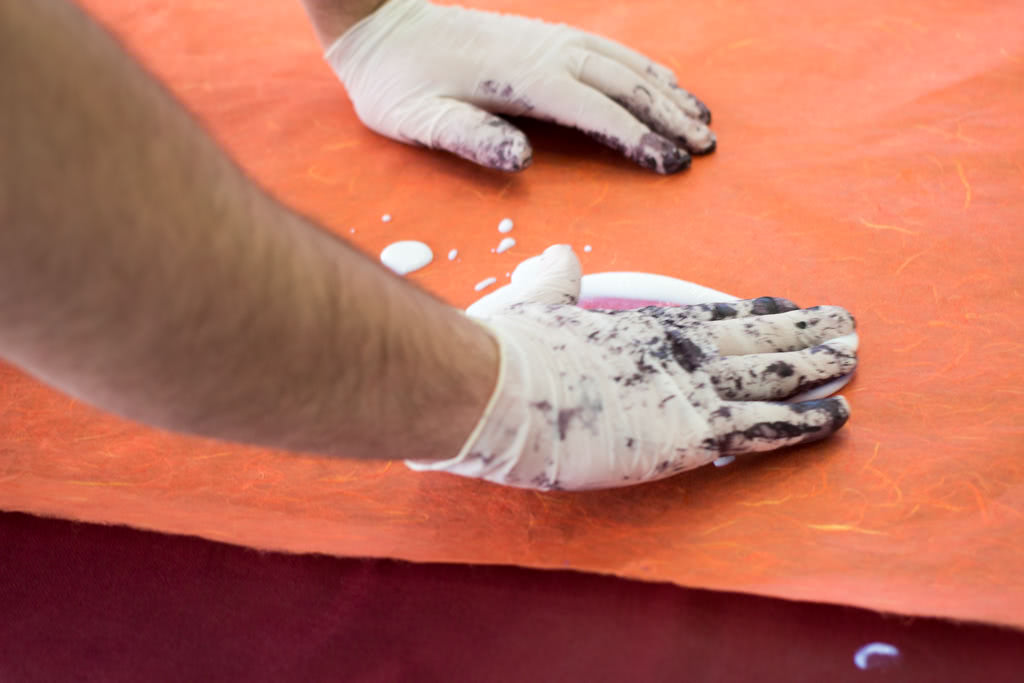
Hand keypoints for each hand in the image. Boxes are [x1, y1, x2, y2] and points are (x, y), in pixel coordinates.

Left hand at [325, 0, 714, 173]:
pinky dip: (643, 66)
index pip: (597, 112)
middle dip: (669, 117)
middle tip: (707, 147)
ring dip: (666, 90)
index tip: (672, 164)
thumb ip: (471, 137)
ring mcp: (548, 39)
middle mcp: (546, 52)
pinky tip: (660, 81)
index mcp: (523, 78)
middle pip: (624, 83)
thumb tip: (523, 160)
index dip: (638, 139)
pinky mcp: (543, 37)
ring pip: (624, 62)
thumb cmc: (396, 84)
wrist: (380, 28)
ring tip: (702, 117)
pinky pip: (608, 49)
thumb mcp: (420, 120)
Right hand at [408, 246, 857, 489]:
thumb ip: (555, 283)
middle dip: (802, 330)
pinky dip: (805, 422)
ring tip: (853, 357)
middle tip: (843, 324)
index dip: (753, 313)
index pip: (712, 316)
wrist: (496, 387)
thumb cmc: (507, 351)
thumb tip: (559, 258)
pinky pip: (766, 427)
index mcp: (640, 323)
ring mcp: (690, 389)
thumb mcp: (534, 306)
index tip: (784, 305)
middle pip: (755, 336)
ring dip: (817, 367)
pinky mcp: (693, 433)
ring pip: (773, 374)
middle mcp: (677, 350)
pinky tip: (838, 416)